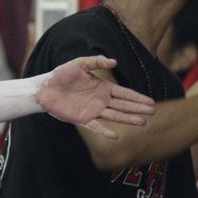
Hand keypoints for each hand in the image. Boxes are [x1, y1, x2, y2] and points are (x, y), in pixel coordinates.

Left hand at [36, 56, 156, 137]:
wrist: (43, 88)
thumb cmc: (61, 75)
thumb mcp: (79, 64)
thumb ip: (96, 61)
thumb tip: (114, 61)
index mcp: (102, 87)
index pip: (124, 93)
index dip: (137, 97)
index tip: (151, 101)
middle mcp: (100, 100)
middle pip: (123, 105)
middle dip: (138, 108)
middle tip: (153, 112)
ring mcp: (92, 110)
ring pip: (114, 116)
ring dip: (127, 119)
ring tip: (142, 122)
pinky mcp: (82, 119)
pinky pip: (96, 126)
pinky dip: (105, 131)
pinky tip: (115, 136)